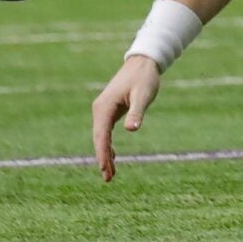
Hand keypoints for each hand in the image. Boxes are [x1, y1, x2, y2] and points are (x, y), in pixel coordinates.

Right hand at [91, 54, 162, 183]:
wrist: (143, 62)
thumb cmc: (144, 78)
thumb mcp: (143, 95)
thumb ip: (137, 113)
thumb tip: (131, 130)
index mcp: (104, 107)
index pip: (101, 136)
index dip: (102, 154)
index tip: (105, 170)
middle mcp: (100, 109)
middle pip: (99, 139)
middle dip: (102, 158)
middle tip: (108, 179)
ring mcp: (103, 110)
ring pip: (101, 137)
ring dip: (105, 154)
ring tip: (110, 174)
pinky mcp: (109, 110)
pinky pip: (105, 131)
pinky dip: (108, 145)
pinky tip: (113, 157)